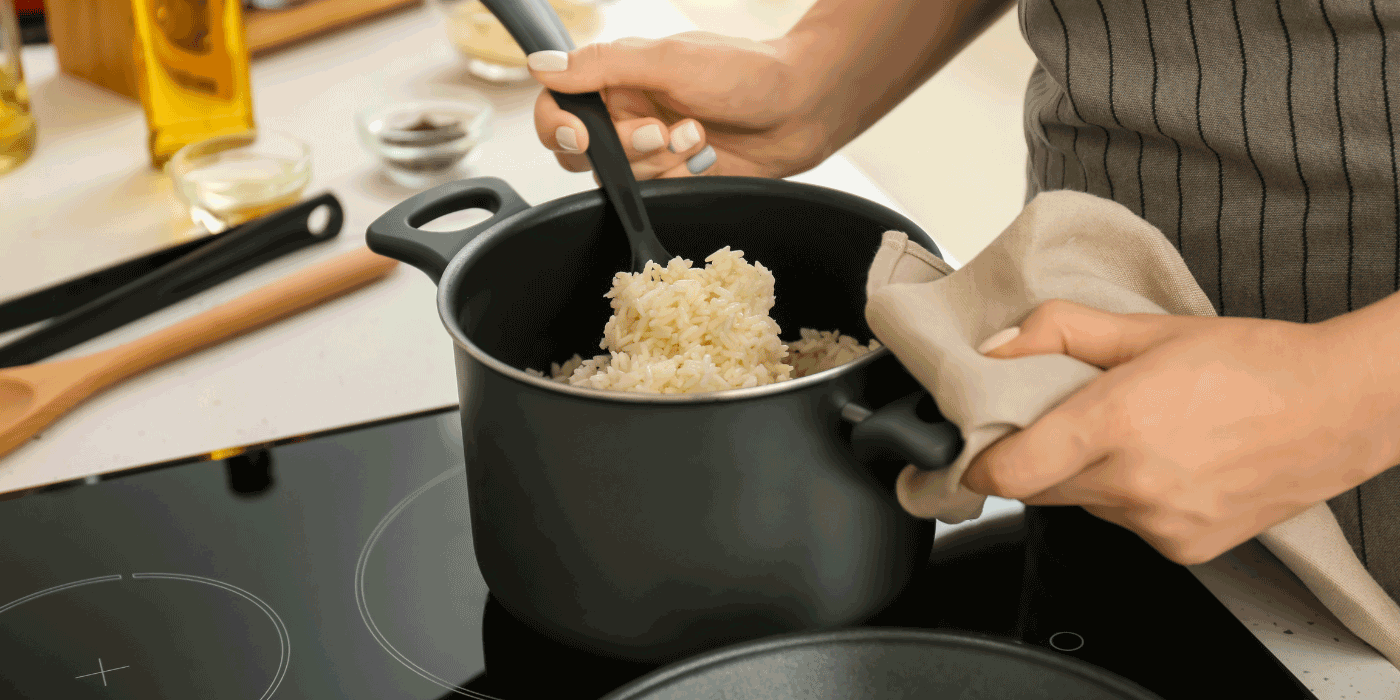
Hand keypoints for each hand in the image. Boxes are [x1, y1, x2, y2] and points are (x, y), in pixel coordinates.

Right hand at [528, 33, 832, 179]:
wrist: (802, 108)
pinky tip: (705, 156)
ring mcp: (649, 149)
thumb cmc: (746, 72)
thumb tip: (540, 66)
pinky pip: (651, 192)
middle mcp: (626, 112)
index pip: (556, 105)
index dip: (559, 125)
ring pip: (618, 177)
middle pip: (582, 151)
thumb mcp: (670, 59)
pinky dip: (676, 177)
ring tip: (697, 136)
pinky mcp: (672, 178)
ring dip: (658, 161)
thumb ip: (603, 64)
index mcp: (617, 76)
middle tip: (660, 131)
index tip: (582, 135)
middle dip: (623, 147)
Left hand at [963, 299, 1399, 564]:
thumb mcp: (1146, 329)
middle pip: (1038, 489)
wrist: (1339, 407)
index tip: (976, 447)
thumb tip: (996, 345)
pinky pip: (1126, 526)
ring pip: (1083, 507)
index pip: (1007, 472)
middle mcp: (1133, 484)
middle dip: (1036, 458)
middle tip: (1062, 421)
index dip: (978, 463)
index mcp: (1114, 423)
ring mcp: (1160, 525)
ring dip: (1086, 477)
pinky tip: (1167, 463)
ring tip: (1134, 435)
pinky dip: (1129, 500)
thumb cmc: (1251, 362)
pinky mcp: (1184, 550)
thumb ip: (1058, 332)